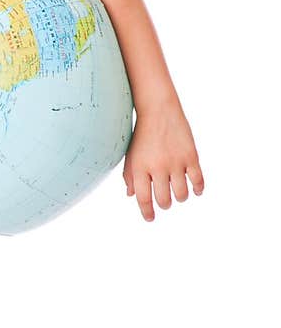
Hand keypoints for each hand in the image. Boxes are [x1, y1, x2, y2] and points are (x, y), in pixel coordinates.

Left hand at [122, 100, 204, 221]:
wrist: (158, 110)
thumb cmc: (142, 135)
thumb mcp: (130, 155)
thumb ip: (129, 176)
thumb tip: (131, 196)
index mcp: (139, 168)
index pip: (143, 199)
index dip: (147, 212)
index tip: (150, 218)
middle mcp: (157, 167)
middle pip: (163, 199)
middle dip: (165, 205)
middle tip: (165, 202)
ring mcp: (175, 161)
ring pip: (181, 194)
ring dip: (180, 198)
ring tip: (178, 195)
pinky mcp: (191, 155)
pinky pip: (198, 180)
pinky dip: (198, 189)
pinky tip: (196, 190)